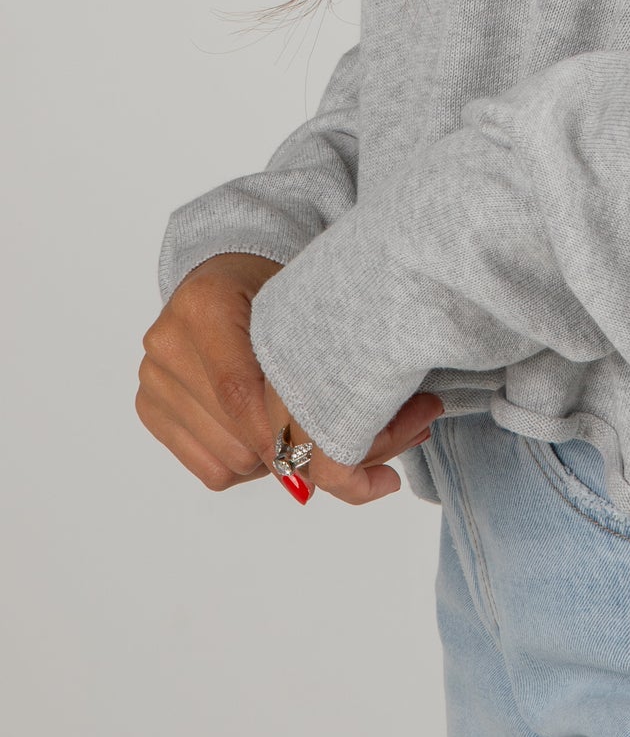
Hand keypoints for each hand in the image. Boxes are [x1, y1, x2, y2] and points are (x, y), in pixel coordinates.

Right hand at [138, 251, 443, 503]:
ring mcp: (152, 377)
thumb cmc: (280, 281)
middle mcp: (166, 340)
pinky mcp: (150, 407)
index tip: (333, 457)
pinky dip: (247, 463)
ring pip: (227, 459)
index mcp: (205, 302)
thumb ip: (325, 355)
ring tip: (304, 432)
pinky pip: (208, 468)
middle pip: (237, 433)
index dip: (287, 432)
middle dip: (296, 450)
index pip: (240, 391)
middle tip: (347, 448)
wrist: (231, 268)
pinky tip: (269, 434)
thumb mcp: (308, 297)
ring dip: (275, 460)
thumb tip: (373, 439)